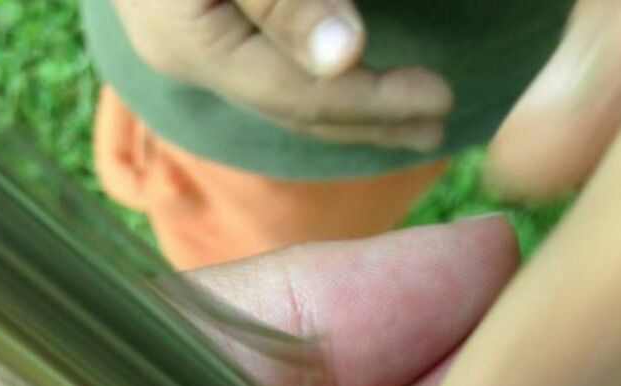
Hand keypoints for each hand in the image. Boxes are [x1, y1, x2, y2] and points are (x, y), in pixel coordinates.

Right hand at [112, 0, 451, 148]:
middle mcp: (181, 51)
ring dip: (349, 108)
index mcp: (187, 38)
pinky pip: (265, 64)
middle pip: (289, 104)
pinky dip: (315, 76)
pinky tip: (351, 79)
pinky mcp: (192, 18)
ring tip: (406, 120)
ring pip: (278, 90)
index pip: (295, 92)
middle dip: (368, 119)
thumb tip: (345, 58)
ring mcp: (182, 38)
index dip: (371, 103)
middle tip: (438, 132)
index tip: (439, 103)